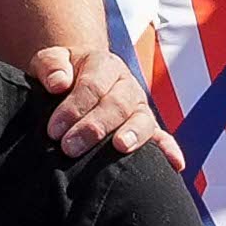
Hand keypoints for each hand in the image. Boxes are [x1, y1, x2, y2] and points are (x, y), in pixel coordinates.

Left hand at [18, 34, 167, 162]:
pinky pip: (162, 137)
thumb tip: (59, 83)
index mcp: (104, 64)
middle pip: (117, 104)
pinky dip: (170, 149)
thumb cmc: (61, 74)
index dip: (73, 108)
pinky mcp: (146, 126)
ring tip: (120, 147)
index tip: (53, 130)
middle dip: (94, 127)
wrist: (78, 77)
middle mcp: (126, 84)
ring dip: (133, 134)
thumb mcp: (49, 60)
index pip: (92, 85)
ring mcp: (139, 106)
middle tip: (70, 147)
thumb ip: (50, 66)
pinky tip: (176, 165)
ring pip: (142, 119)